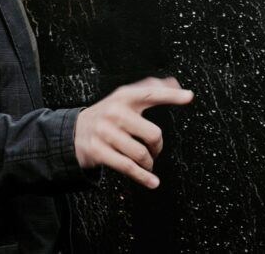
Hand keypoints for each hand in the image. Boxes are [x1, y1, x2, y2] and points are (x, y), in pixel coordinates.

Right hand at [74, 76, 193, 188]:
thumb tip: (174, 83)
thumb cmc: (108, 114)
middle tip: (153, 148)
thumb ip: (149, 89)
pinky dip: (144, 177)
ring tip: (147, 162)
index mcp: (123, 97)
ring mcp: (105, 132)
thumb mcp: (124, 98)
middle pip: (152, 134)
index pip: (149, 93)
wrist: (76, 130)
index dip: (170, 95)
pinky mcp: (99, 150)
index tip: (189, 96)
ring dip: (149, 163)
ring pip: (141, 154)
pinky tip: (152, 181)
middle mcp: (114, 112)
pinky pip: (128, 167)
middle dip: (157, 147)